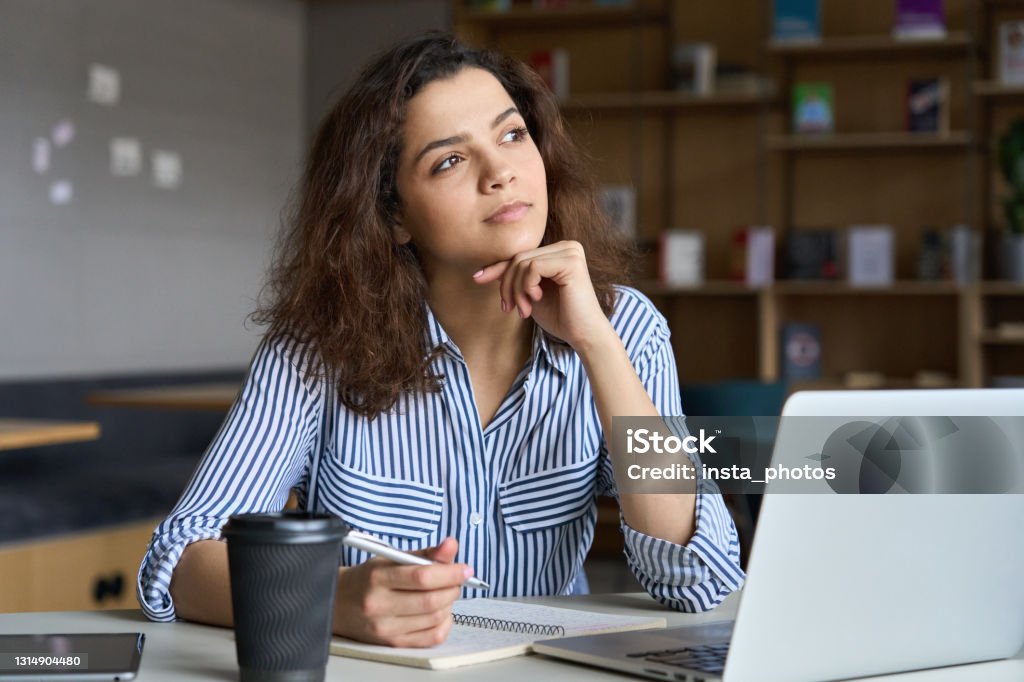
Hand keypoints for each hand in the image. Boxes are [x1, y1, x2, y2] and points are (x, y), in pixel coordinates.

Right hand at [333, 537, 469, 646]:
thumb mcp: (391, 558)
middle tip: (456, 579)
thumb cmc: (368, 578)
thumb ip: (425, 553)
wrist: (338, 603)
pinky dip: (444, 623)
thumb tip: (452, 546)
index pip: (422, 577)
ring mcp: (386, 628)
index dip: (450, 572)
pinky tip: (439, 612)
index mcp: (378, 578)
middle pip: (431, 600)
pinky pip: (431, 637)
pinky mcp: (392, 643)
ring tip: (444, 593)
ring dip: (449, 604)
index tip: (465, 569)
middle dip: (452, 588)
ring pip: (434, 618)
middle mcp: (380, 605)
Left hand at [472, 240, 612, 350]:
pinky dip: (526, 286)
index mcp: (558, 251)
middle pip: (519, 257)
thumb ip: (515, 279)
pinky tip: (536, 300)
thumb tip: (484, 270)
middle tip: (509, 309)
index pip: (520, 255)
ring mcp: (570, 251)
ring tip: (524, 310)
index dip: (497, 268)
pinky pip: (532, 267)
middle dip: (507, 285)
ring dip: (516, 290)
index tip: (477, 279)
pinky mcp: (571, 261)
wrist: (583, 335)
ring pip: (522, 262)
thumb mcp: (529, 294)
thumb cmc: (560, 318)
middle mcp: (567, 246)